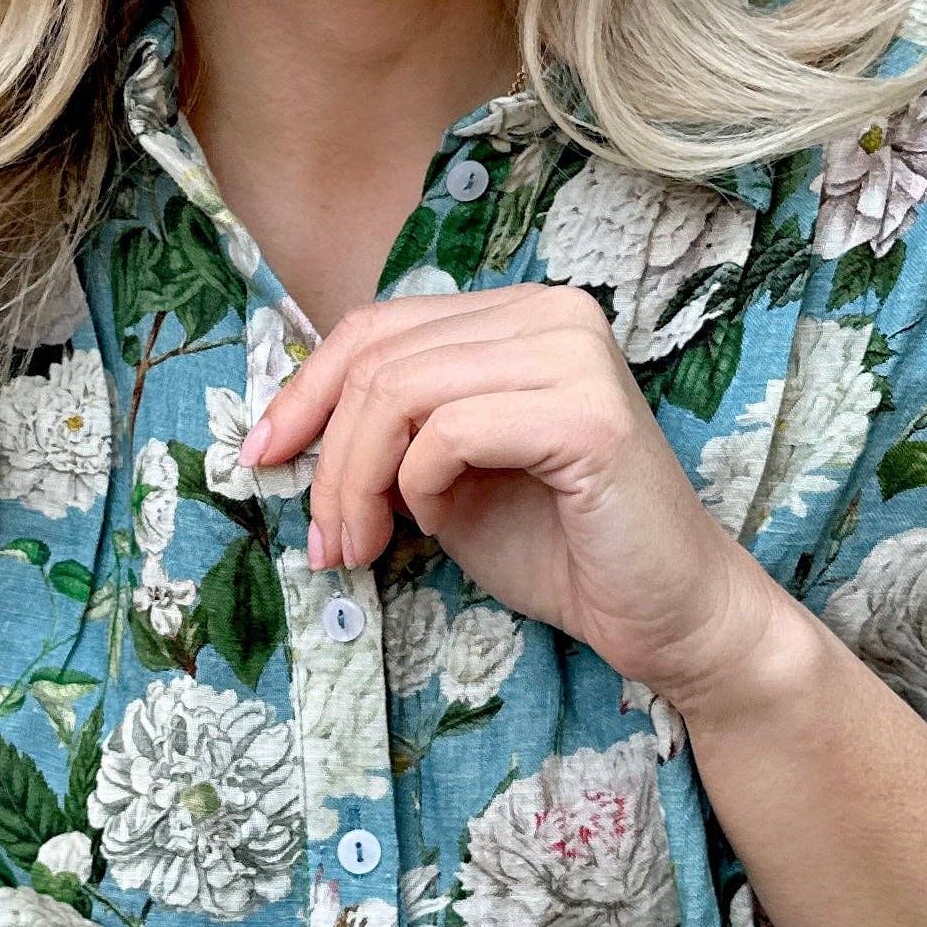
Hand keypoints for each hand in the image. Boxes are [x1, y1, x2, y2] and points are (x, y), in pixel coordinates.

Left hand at [236, 285, 790, 711]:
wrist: (665, 616)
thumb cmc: (559, 548)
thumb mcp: (445, 476)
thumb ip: (388, 432)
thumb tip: (283, 424)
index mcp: (519, 313)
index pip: (380, 325)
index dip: (305, 389)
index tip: (260, 456)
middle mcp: (552, 311)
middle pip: (380, 356)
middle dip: (326, 453)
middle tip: (325, 537)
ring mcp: (574, 354)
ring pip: (402, 391)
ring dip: (357, 478)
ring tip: (358, 545)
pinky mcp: (588, 414)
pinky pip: (450, 432)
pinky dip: (419, 485)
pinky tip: (436, 524)